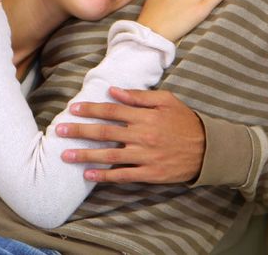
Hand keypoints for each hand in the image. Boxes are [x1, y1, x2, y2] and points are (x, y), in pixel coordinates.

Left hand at [57, 88, 203, 183]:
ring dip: (85, 155)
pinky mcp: (150, 174)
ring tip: (65, 155)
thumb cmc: (185, 121)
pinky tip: (88, 175)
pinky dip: (104, 176)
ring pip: (109, 155)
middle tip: (60, 130)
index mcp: (145, 116)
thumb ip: (139, 96)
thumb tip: (114, 91)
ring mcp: (145, 156)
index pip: (111, 111)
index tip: (73, 109)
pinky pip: (123, 175)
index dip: (90, 109)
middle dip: (80, 131)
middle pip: (104, 132)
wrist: (207, 149)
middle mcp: (142, 136)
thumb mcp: (166, 100)